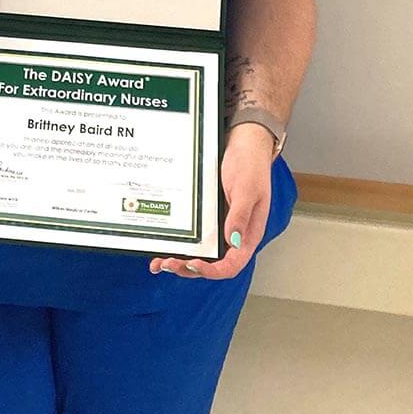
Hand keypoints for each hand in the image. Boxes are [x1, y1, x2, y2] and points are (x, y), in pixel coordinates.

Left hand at [149, 123, 273, 279]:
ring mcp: (220, 225)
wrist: (244, 142)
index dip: (213, 271)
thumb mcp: (247, 189)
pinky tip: (165, 244)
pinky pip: (194, 233)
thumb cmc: (251, 164)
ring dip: (181, 259)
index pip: (232, 264)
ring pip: (201, 251)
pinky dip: (181, 242)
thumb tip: (233, 242)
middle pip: (212, 263)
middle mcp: (233, 233)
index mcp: (248, 233)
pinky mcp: (208, 215)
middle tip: (168, 263)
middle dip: (189, 268)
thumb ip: (240, 216)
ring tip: (161, 261)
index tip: (194, 266)